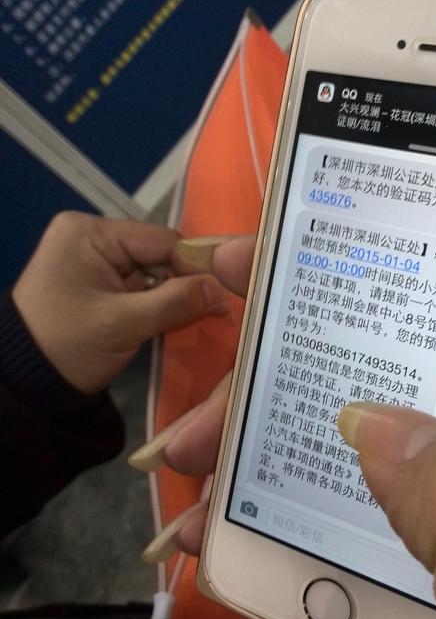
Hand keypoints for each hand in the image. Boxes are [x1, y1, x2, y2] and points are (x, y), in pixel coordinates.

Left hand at [12, 212, 229, 393]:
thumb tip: (223, 289)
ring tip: (207, 317)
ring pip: (155, 274)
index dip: (195, 266)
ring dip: (176, 297)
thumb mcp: (124, 324)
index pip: (161, 240)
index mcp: (89, 233)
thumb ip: (177, 302)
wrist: (26, 385)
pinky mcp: (100, 286)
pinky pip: (142, 289)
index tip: (225, 293)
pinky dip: (160, 306)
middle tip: (220, 310)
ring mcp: (95, 262)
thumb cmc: (68, 347)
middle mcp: (92, 238)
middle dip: (186, 284)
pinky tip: (182, 320)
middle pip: (160, 256)